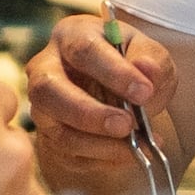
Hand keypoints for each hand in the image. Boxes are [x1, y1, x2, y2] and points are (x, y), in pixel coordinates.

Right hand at [25, 14, 157, 194]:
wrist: (117, 89)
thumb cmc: (129, 62)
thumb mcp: (148, 53)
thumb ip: (152, 60)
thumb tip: (147, 69)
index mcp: (71, 36)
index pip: (84, 51)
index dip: (114, 73)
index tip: (144, 92)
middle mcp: (45, 68)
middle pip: (49, 90)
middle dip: (89, 113)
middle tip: (127, 125)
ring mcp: (43, 105)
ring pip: (56, 129)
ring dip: (99, 144)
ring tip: (136, 146)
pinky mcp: (49, 135)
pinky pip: (67, 153)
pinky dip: (102, 158)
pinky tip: (129, 154)